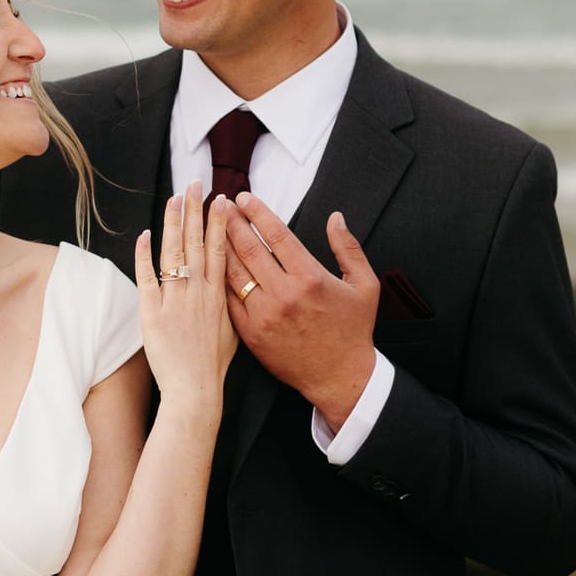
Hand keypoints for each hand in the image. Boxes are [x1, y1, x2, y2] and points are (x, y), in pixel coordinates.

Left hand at [133, 182, 237, 403]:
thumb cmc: (213, 365)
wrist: (195, 391)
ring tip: (174, 199)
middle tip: (195, 183)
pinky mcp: (152, 313)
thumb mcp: (232, 329)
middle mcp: (198, 293)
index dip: (218, 222)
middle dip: (195, 210)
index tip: (219, 199)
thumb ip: (227, 302)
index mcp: (218, 296)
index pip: (220, 249)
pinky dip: (144, 255)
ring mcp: (175, 301)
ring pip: (174, 254)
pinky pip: (147, 278)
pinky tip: (144, 235)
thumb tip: (226, 280)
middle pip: (197, 243)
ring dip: (173, 224)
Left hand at [223, 193, 379, 430]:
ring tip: (211, 228)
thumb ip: (349, 248)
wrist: (340, 377)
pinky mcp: (250, 333)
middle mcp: (284, 294)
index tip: (244, 198)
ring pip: (233, 272)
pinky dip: (219, 279)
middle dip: (232, 222)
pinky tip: (212, 265)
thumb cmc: (353, 331)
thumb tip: (336, 217)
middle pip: (248, 248)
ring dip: (220, 247)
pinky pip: (228, 300)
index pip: (276, 234)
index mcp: (310, 278)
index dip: (257, 212)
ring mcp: (264, 315)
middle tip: (220, 205)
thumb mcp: (365, 286)